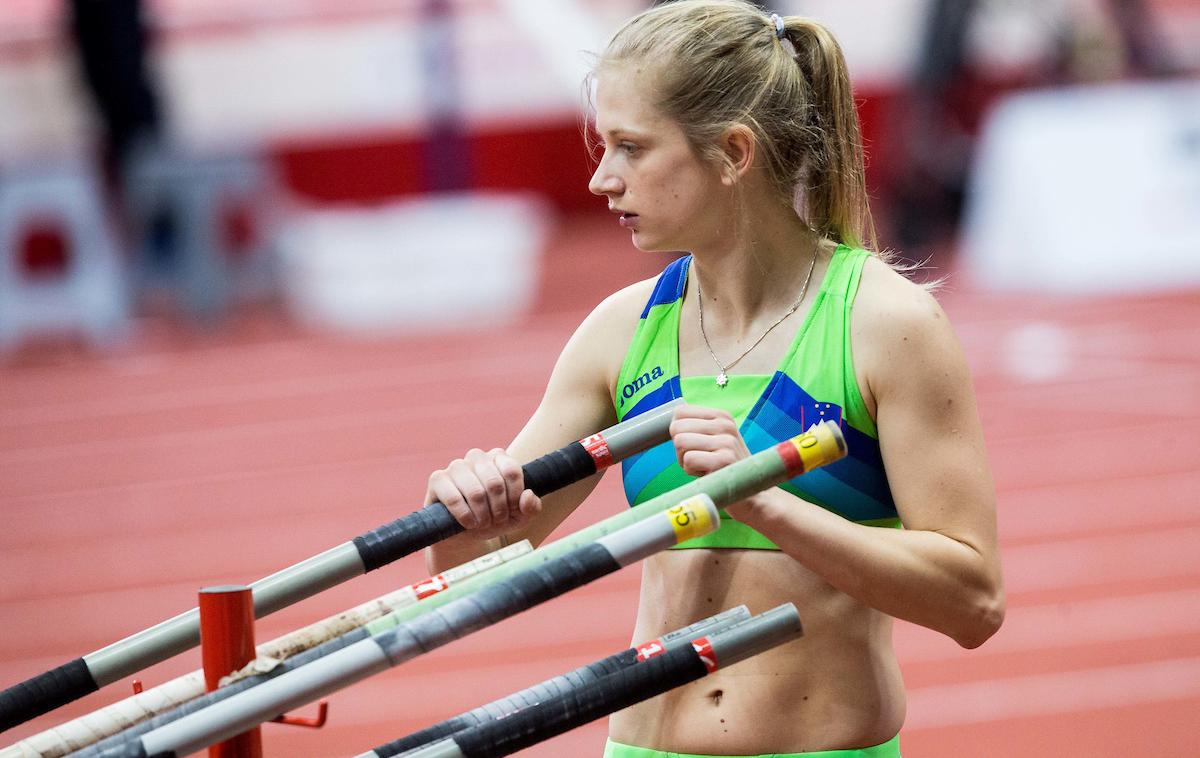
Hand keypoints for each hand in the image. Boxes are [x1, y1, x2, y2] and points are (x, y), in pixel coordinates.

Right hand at [425, 448, 541, 538]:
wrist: (464, 534)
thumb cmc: (493, 519)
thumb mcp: (519, 517)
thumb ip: (531, 507)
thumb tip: (527, 495)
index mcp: (498, 458)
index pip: (511, 471)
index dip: (514, 496)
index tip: (512, 511)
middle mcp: (477, 457)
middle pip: (494, 483)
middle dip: (498, 509)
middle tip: (496, 520)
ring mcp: (456, 466)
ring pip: (475, 492)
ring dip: (482, 515)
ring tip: (482, 523)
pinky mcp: (437, 479)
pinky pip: (454, 498)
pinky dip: (465, 517)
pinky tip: (468, 524)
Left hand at [669, 404, 765, 519]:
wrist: (753, 496)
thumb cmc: (725, 468)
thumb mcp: (714, 440)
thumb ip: (694, 429)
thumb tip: (669, 422)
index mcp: (721, 416)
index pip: (680, 412)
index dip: (678, 432)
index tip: (694, 446)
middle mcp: (725, 424)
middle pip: (676, 428)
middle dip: (680, 448)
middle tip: (700, 460)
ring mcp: (726, 441)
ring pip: (680, 442)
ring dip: (685, 461)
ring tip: (704, 467)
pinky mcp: (724, 459)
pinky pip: (688, 460)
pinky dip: (692, 472)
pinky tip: (708, 475)